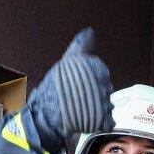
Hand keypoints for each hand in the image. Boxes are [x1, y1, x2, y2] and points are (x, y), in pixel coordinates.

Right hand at [27, 28, 112, 146]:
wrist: (46, 115)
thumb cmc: (53, 88)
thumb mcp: (66, 62)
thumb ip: (80, 47)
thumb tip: (90, 31)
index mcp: (95, 66)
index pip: (101, 72)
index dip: (90, 79)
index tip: (79, 85)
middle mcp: (102, 82)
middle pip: (105, 87)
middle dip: (95, 93)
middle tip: (79, 99)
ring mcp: (104, 101)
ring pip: (107, 103)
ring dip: (98, 108)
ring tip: (81, 111)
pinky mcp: (103, 119)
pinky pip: (108, 120)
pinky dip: (100, 122)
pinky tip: (88, 120)